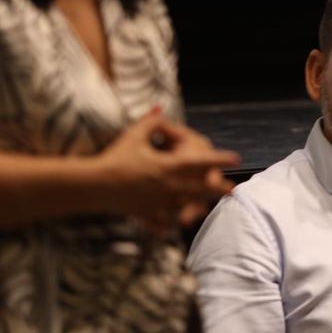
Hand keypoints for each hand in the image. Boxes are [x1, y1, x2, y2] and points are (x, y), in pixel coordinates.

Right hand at [93, 112, 239, 230]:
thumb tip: (159, 108)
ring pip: (186, 207)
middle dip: (218, 189)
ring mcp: (159, 203)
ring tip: (207, 207)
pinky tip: (178, 224)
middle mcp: (169, 186)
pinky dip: (171, 223)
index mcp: (169, 166)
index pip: (201, 161)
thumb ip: (151, 121)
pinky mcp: (147, 214)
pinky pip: (164, 222)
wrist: (95, 185)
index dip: (219, 158)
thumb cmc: (116, 156)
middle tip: (233, 190)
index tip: (236, 158)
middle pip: (201, 189)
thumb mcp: (134, 135)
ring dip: (198, 207)